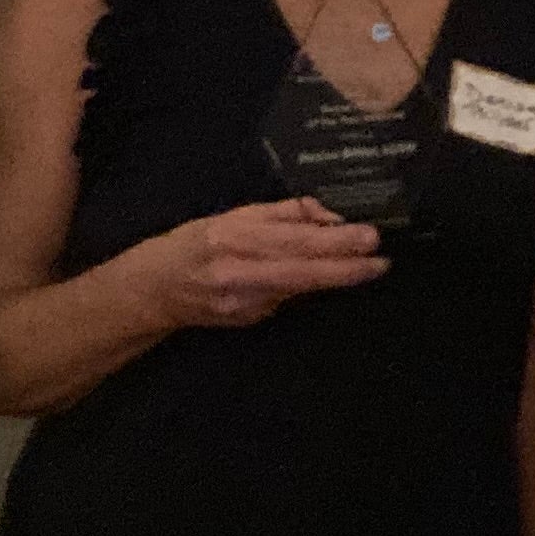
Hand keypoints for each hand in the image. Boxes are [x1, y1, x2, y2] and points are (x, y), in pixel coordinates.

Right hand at [123, 200, 387, 329]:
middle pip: (304, 271)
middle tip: (381, 260)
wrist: (152, 291)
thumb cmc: (193, 243)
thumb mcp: (233, 216)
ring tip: (365, 266)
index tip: (370, 238)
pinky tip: (319, 278)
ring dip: (335, 278)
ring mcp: (243, 302)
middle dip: (348, 267)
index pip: (295, 241)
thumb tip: (328, 216)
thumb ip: (282, 215)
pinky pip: (285, 299)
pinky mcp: (247, 321)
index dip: (336, 243)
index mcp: (234, 236)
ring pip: (300, 288)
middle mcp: (238, 272)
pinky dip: (305, 287)